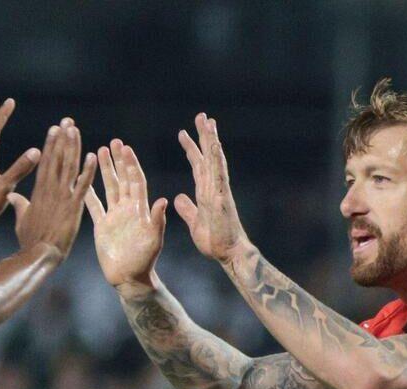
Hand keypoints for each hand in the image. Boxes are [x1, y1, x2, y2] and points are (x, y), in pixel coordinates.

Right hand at [15, 118, 96, 257]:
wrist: (39, 255)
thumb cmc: (29, 240)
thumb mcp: (21, 219)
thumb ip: (19, 204)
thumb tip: (11, 195)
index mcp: (39, 191)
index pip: (46, 162)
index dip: (51, 144)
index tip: (55, 129)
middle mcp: (51, 189)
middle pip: (57, 158)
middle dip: (63, 138)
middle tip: (68, 121)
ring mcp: (62, 197)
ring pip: (69, 166)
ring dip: (74, 147)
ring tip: (76, 130)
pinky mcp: (73, 207)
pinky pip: (83, 186)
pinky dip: (88, 170)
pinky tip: (93, 156)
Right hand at [85, 140, 167, 291]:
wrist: (130, 279)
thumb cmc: (145, 261)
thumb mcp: (154, 240)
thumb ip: (157, 220)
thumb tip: (163, 200)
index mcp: (140, 209)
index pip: (136, 181)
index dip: (131, 164)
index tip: (126, 148)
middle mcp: (127, 209)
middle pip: (122, 179)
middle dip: (118, 161)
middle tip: (113, 142)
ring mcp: (114, 216)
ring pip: (109, 187)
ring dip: (104, 170)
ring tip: (99, 151)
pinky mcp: (102, 226)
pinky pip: (94, 206)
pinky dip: (88, 193)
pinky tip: (81, 179)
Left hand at [174, 114, 251, 263]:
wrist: (229, 253)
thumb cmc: (215, 241)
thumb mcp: (194, 222)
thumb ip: (187, 208)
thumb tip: (178, 197)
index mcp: (206, 192)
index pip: (198, 165)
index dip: (192, 149)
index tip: (184, 134)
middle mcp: (214, 187)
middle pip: (208, 156)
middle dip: (203, 136)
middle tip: (200, 116)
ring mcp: (219, 190)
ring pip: (215, 160)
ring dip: (211, 140)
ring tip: (208, 121)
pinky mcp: (222, 197)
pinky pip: (219, 174)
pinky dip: (217, 158)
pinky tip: (214, 144)